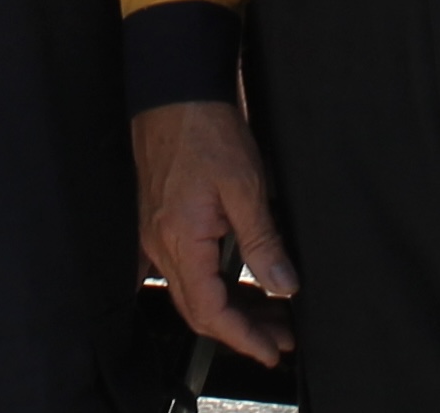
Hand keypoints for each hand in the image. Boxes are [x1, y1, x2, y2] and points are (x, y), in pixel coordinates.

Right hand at [133, 98, 298, 365]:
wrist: (176, 90)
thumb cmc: (207, 130)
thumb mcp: (246, 186)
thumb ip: (262, 241)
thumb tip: (283, 286)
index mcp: (181, 240)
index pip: (210, 311)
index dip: (243, 337)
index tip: (272, 349)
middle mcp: (160, 245)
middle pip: (197, 310)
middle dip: (240, 330)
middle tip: (280, 337)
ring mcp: (156, 234)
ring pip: (189, 292)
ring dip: (227, 309)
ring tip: (267, 314)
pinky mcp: (159, 221)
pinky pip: (178, 271)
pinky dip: (207, 288)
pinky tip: (230, 288)